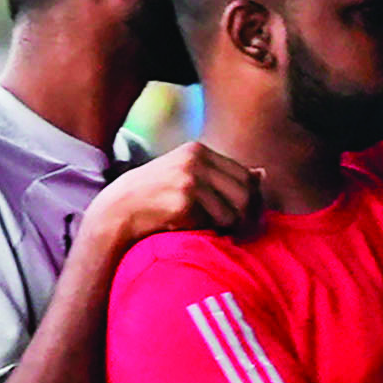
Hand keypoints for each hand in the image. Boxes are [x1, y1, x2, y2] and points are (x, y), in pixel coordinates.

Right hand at [92, 140, 258, 250]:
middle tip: (243, 231)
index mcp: (198, 150)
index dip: (252, 199)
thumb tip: (262, 174)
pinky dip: (211, 230)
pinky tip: (197, 229)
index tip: (248, 216)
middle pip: (244, 192)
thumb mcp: (188, 175)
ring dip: (231, 226)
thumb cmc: (157, 194)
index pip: (244, 175)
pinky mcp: (183, 202)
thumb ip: (222, 174)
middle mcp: (195, 160)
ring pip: (233, 210)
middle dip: (248, 216)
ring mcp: (189, 180)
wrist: (120, 209)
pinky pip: (215, 222)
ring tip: (221, 232)